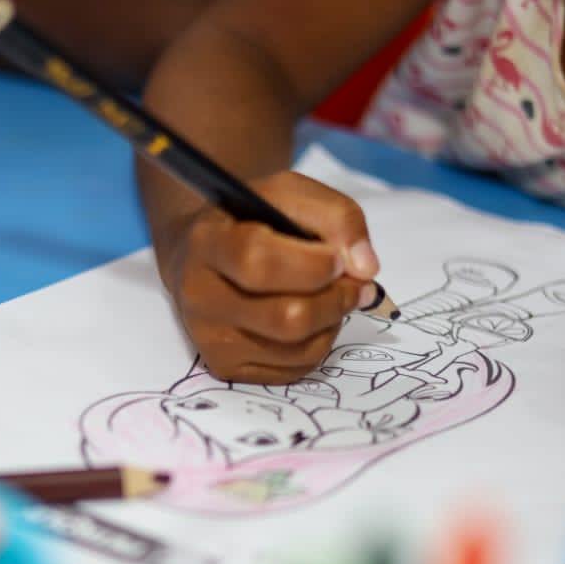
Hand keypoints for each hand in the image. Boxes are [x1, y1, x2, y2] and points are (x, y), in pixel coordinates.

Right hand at [157, 171, 382, 383]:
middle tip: (355, 284)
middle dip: (337, 300)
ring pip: (297, 348)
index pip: (259, 262)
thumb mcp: (291, 195)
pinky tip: (312, 320)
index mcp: (208, 242)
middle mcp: (199, 294)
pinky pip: (294, 368)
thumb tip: (365, 268)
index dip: (313, 265)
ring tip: (331, 296)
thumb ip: (337, 218)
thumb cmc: (253, 222)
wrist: (205, 255)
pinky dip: (318, 344)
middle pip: (286, 317)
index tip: (339, 259)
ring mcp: (209, 337)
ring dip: (332, 322)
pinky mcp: (225, 366)